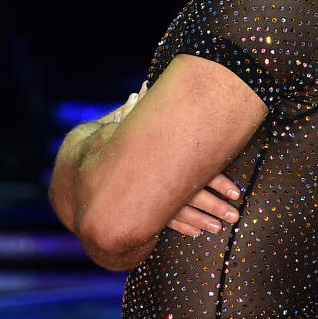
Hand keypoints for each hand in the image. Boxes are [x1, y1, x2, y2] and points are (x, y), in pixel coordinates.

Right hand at [110, 81, 243, 237]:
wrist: (80, 169)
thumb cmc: (113, 142)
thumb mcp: (125, 124)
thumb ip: (137, 110)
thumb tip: (144, 86)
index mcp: (162, 161)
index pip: (197, 172)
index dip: (218, 183)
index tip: (237, 192)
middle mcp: (157, 182)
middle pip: (193, 196)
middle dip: (216, 207)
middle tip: (236, 216)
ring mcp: (149, 200)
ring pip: (181, 213)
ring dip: (204, 220)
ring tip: (222, 227)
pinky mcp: (142, 211)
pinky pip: (166, 223)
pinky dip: (184, 226)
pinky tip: (199, 232)